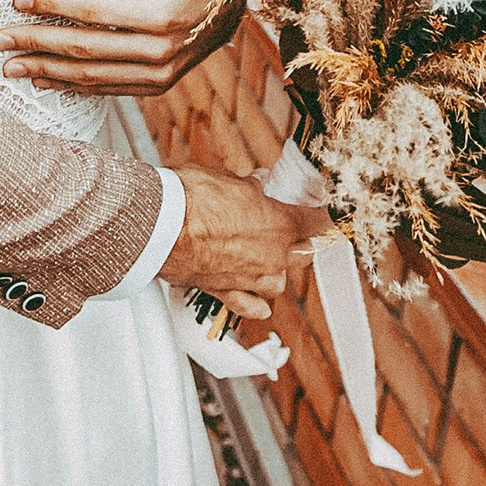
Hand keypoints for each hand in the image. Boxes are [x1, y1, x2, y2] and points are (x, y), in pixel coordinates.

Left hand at [0, 0, 241, 94]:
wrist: (232, 7)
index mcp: (159, 14)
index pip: (93, 11)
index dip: (53, 5)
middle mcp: (158, 50)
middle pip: (85, 49)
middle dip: (37, 43)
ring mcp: (157, 74)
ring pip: (91, 76)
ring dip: (46, 71)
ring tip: (9, 66)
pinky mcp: (155, 86)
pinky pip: (106, 88)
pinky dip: (72, 86)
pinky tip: (43, 79)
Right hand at [160, 165, 328, 322]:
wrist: (160, 227)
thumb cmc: (192, 198)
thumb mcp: (228, 179)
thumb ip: (248, 188)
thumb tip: (255, 186)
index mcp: (279, 224)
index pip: (317, 222)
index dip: (323, 216)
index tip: (325, 213)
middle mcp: (271, 256)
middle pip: (303, 255)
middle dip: (300, 243)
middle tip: (291, 231)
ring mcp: (250, 278)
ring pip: (278, 283)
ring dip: (276, 272)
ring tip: (266, 260)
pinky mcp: (225, 293)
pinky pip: (250, 306)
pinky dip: (255, 304)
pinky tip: (258, 303)